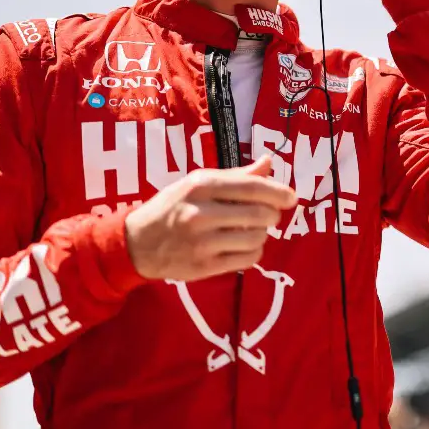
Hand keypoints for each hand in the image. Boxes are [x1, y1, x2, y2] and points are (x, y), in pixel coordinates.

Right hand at [123, 157, 296, 280]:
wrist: (137, 243)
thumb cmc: (171, 207)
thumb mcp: (197, 183)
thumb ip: (236, 175)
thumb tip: (268, 162)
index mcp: (200, 186)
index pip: (252, 187)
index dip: (278, 192)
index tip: (291, 196)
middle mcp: (201, 213)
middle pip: (259, 214)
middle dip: (272, 214)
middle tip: (269, 215)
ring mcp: (202, 242)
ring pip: (256, 238)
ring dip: (262, 234)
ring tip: (252, 230)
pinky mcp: (204, 266)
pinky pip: (247, 259)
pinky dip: (254, 252)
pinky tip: (244, 246)